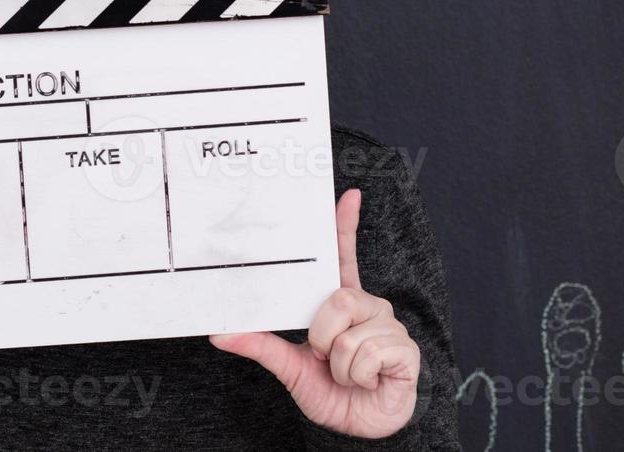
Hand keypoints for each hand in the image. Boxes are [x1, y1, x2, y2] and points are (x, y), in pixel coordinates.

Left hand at [209, 188, 420, 438]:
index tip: (350, 195)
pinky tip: (371, 380)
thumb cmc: (332, 392)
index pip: (344, 256)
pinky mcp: (405, 348)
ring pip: (349, 334)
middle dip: (323, 337)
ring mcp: (388, 325)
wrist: (360, 430)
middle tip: (327, 358)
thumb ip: (260, 346)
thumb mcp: (290, 367)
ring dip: (341, 365)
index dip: (346, 226)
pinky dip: (359, 376)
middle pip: (336, 299)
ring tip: (350, 374)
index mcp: (342, 304)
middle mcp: (367, 306)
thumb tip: (219, 333)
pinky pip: (369, 354)